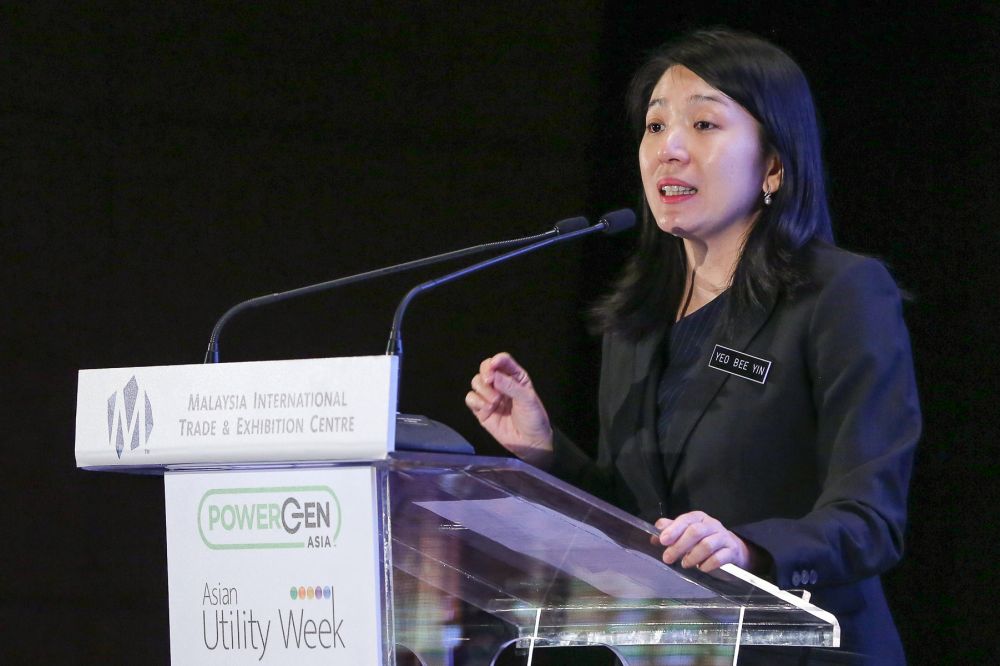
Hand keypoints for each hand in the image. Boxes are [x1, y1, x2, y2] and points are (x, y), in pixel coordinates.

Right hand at [464, 352, 553, 466]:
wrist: (530, 442)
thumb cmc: (533, 418)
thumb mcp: (527, 399)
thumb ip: (510, 386)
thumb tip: (493, 376)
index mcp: (515, 377)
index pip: (503, 361)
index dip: (497, 360)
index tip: (494, 365)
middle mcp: (501, 384)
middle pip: (485, 368)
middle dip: (485, 373)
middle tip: (490, 381)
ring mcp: (489, 396)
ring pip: (476, 382)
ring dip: (483, 389)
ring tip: (495, 402)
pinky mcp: (481, 410)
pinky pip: (470, 399)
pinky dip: (476, 401)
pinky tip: (487, 408)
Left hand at [654, 511, 764, 573]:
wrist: (733, 548)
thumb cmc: (704, 539)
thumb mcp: (688, 532)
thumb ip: (671, 532)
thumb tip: (654, 536)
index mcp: (698, 517)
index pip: (686, 519)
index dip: (673, 529)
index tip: (662, 541)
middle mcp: (712, 524)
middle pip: (695, 532)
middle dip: (679, 545)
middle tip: (668, 558)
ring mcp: (723, 537)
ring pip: (707, 545)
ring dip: (693, 556)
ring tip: (684, 564)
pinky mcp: (732, 551)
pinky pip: (720, 558)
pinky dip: (708, 564)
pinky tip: (701, 568)